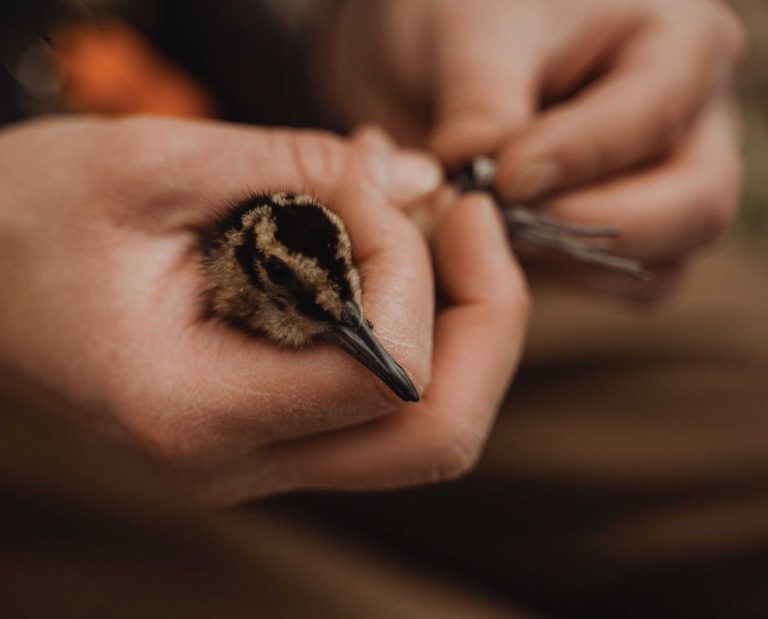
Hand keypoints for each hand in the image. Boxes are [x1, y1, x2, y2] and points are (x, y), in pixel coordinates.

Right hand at [0, 117, 527, 502]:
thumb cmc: (24, 222)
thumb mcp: (148, 164)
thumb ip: (291, 167)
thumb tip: (409, 176)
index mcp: (198, 412)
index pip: (379, 374)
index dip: (406, 266)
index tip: (369, 184)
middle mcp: (244, 460)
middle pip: (436, 432)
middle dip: (485, 315)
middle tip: (463, 213)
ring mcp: (267, 452)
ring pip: (428, 423)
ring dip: (459, 318)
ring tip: (425, 217)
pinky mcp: (277, 423)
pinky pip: (387, 395)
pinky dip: (417, 318)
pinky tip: (388, 242)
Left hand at [324, 0, 745, 300]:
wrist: (442, 56)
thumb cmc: (469, 18)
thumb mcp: (471, 38)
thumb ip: (483, 111)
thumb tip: (485, 191)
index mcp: (677, 46)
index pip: (653, 117)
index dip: (578, 158)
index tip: (501, 180)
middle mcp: (689, 126)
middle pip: (694, 209)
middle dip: (591, 228)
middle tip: (503, 226)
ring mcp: (660, 189)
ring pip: (662, 264)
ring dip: (573, 265)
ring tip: (493, 237)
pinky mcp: (619, 234)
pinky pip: (619, 286)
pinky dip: (563, 283)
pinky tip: (502, 255)